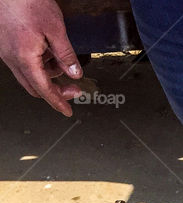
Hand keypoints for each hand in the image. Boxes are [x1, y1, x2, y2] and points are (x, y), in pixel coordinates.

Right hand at [0, 0, 82, 115]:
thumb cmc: (25, 1)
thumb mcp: (55, 29)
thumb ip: (66, 54)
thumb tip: (75, 73)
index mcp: (24, 57)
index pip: (43, 89)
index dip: (58, 102)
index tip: (67, 110)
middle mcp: (11, 57)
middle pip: (34, 86)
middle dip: (55, 91)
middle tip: (73, 89)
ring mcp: (6, 50)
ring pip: (29, 74)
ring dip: (48, 74)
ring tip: (63, 62)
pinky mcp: (5, 43)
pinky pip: (23, 61)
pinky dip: (39, 62)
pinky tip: (49, 51)